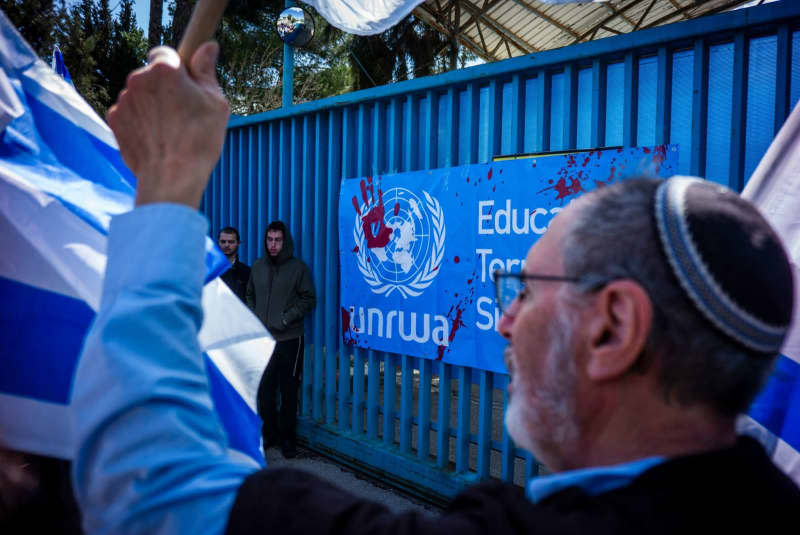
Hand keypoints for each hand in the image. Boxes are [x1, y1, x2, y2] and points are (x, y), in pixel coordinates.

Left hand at [107, 42, 228, 207]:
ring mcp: (123, 99)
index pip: (165, 54)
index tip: (186, 83)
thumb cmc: (199, 140)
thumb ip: (207, 71)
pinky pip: (129, 113)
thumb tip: (207, 47)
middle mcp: (138, 78)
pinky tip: (155, 138)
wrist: (171, 177)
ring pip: (140, 95)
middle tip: (183, 112)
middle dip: (164, 88)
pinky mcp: (114, 119)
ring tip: (170, 130)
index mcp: (164, 70)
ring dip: (151, 105)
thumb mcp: (216, 102)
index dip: (176, 68)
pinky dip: (140, 121)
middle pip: (151, 75)